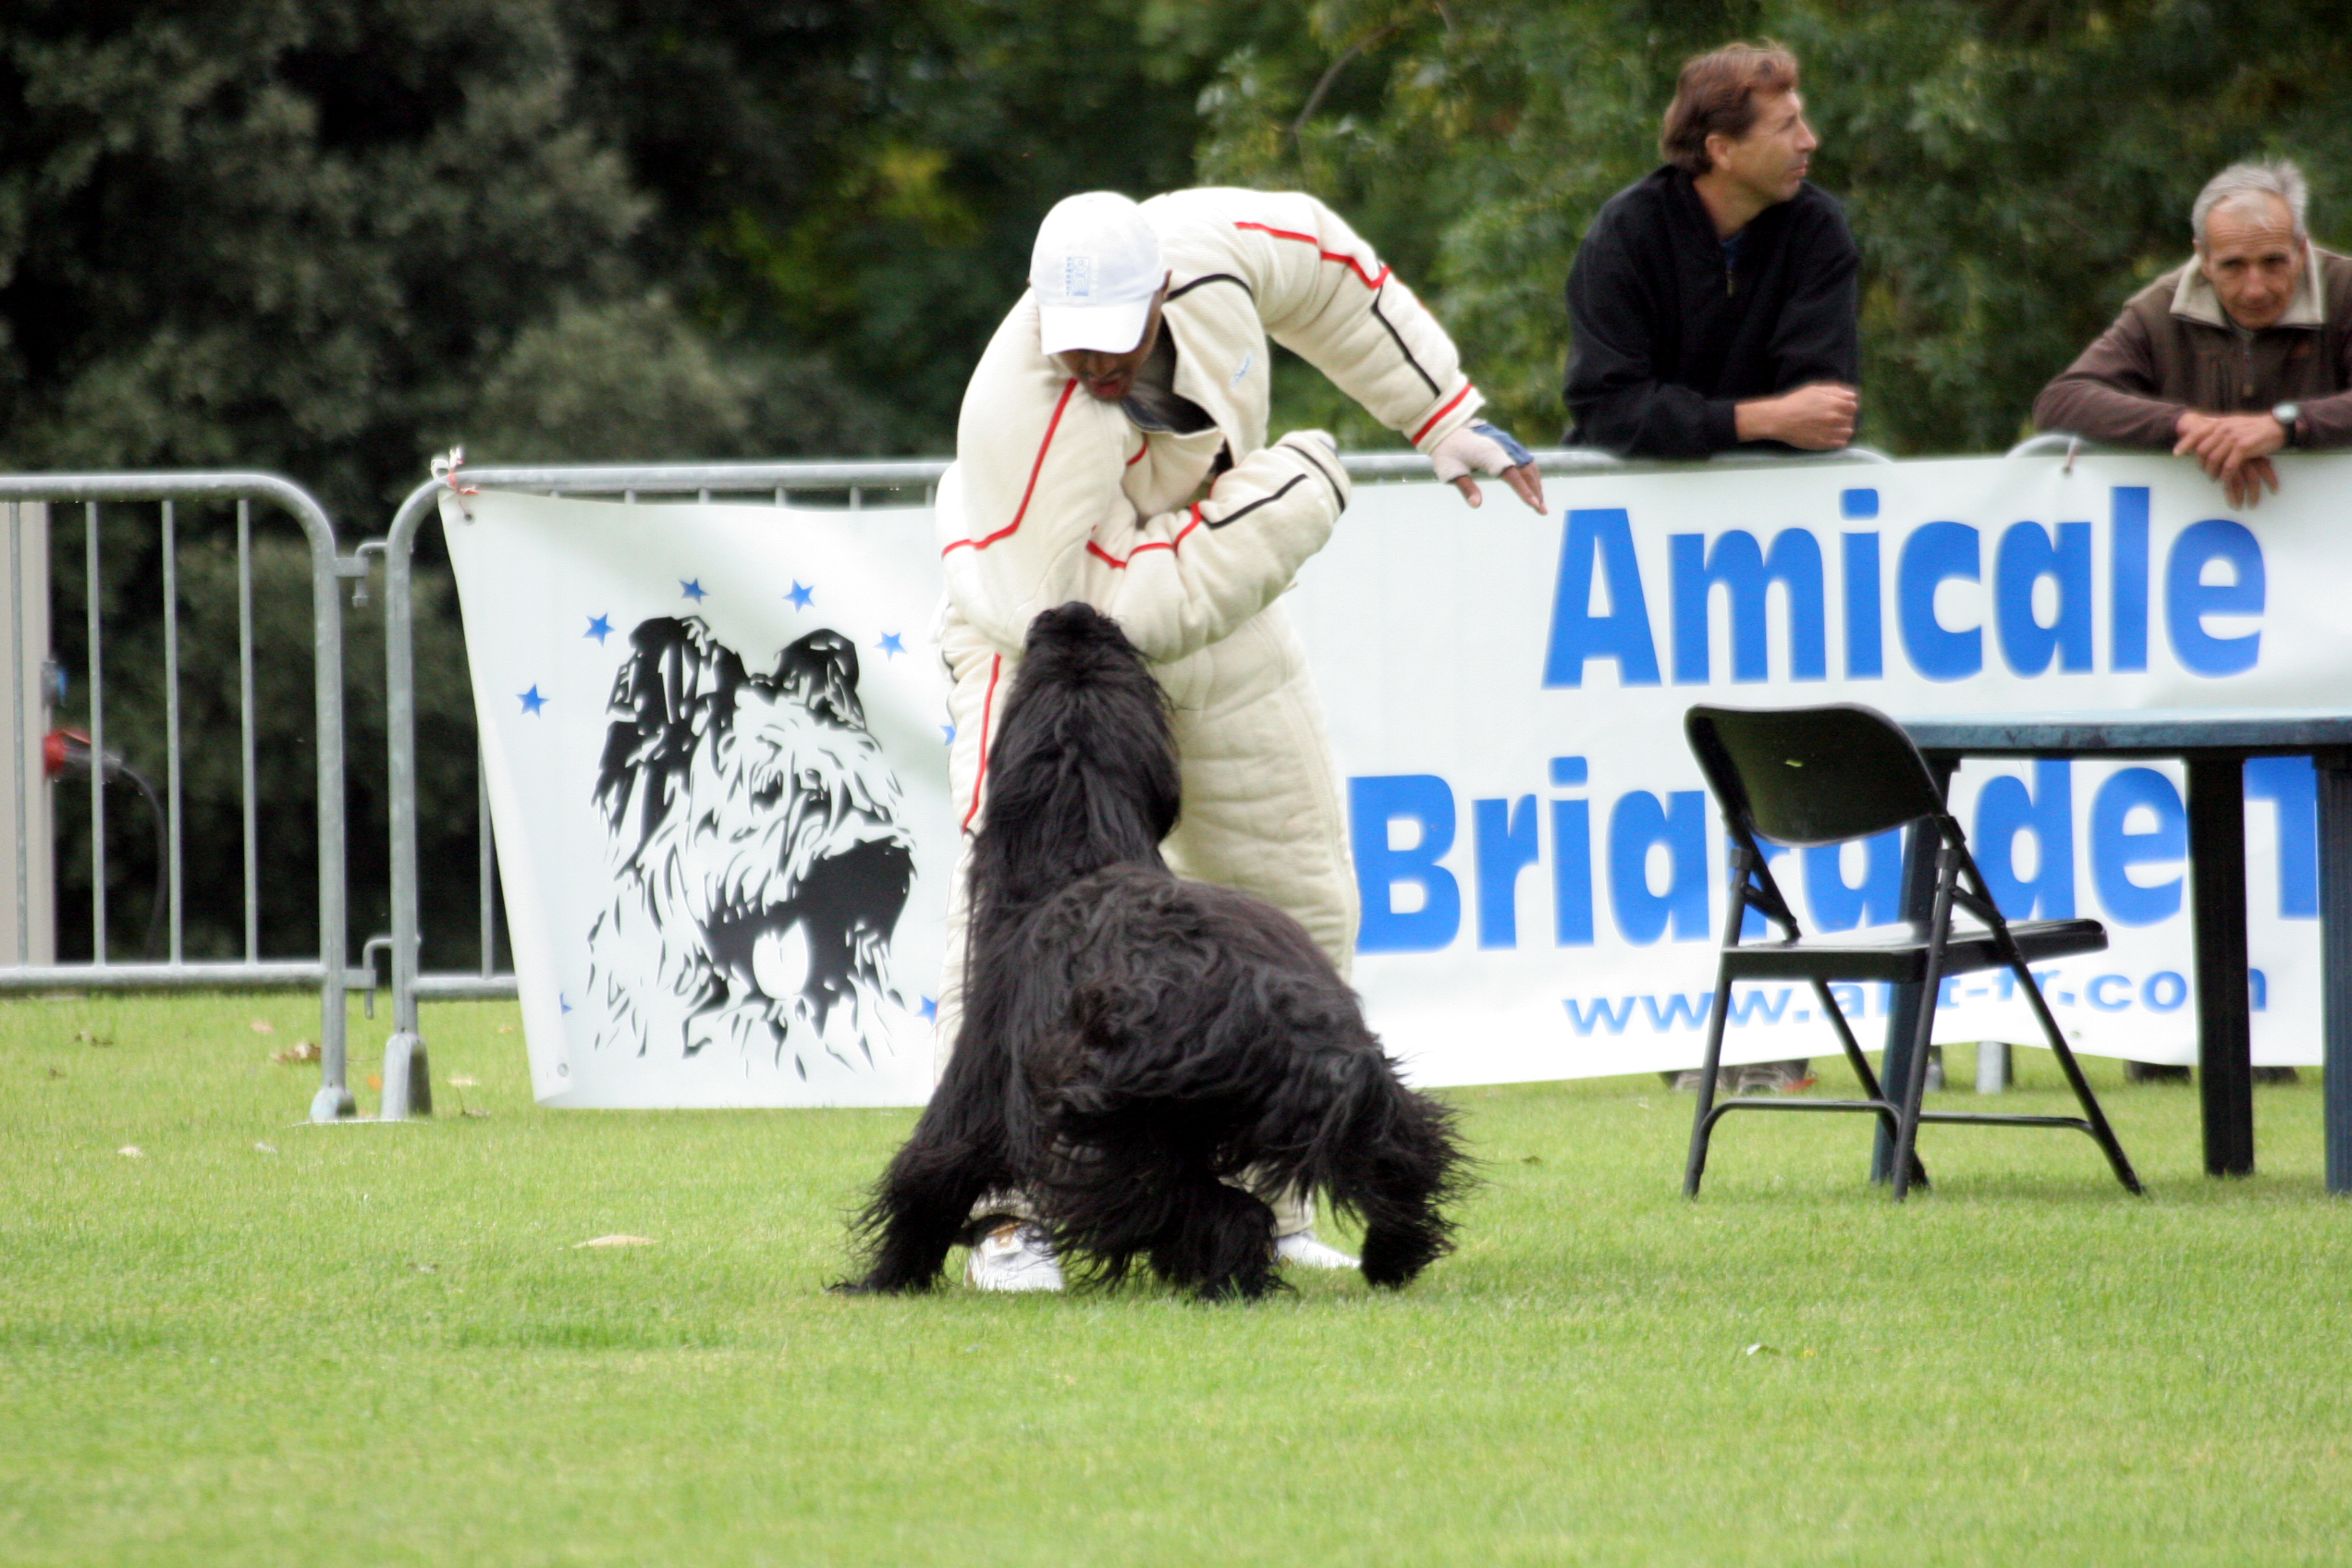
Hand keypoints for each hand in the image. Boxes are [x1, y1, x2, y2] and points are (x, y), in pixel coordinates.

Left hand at [1431, 422, 1547, 512]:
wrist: (1446, 425)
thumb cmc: (1447, 450)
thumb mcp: (1451, 471)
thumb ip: (1466, 487)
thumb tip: (1476, 504)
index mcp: (1491, 455)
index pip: (1514, 476)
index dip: (1525, 492)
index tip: (1535, 505)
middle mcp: (1503, 447)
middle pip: (1527, 472)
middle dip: (1537, 492)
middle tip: (1542, 511)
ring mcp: (1506, 443)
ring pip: (1529, 465)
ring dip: (1536, 483)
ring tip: (1539, 502)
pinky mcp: (1506, 442)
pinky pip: (1525, 459)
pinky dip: (1531, 473)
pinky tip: (1532, 484)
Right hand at [1735, 382, 1857, 449]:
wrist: (1779, 419)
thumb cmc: (1795, 402)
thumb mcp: (1815, 389)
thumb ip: (1835, 391)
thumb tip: (1851, 395)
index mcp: (1835, 404)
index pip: (1853, 406)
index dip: (1847, 406)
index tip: (1839, 407)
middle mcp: (1835, 418)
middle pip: (1851, 419)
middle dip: (1844, 417)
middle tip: (1833, 417)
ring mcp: (1830, 432)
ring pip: (1848, 432)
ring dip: (1843, 429)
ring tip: (1833, 427)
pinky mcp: (1824, 443)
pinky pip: (1841, 443)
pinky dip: (1839, 439)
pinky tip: (1830, 435)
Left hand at [2173, 411, 2286, 507]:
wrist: (2276, 427)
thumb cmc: (2253, 428)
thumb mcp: (2232, 423)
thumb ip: (2217, 427)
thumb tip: (2199, 428)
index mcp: (2220, 423)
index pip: (2197, 433)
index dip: (2185, 443)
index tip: (2176, 454)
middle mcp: (2224, 428)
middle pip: (2203, 450)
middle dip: (2201, 465)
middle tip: (2205, 473)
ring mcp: (2233, 437)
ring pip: (2214, 459)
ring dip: (2212, 472)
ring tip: (2214, 479)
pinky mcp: (2244, 447)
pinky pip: (2229, 465)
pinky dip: (2225, 475)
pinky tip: (2224, 481)